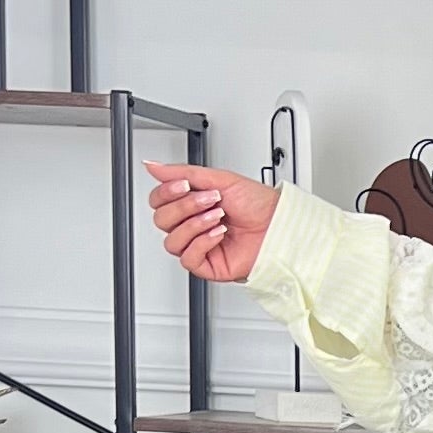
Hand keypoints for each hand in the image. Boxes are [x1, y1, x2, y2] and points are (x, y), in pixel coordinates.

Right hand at [145, 161, 279, 282]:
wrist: (280, 224)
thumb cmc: (258, 204)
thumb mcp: (219, 178)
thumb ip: (182, 172)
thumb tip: (152, 166)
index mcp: (192, 204)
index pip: (159, 202)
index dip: (165, 193)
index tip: (183, 185)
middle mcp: (193, 225)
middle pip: (161, 220)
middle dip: (183, 207)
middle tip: (208, 200)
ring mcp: (200, 246)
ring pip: (171, 241)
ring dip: (194, 225)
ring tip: (217, 216)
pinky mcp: (208, 266)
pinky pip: (188, 258)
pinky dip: (202, 243)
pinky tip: (219, 234)